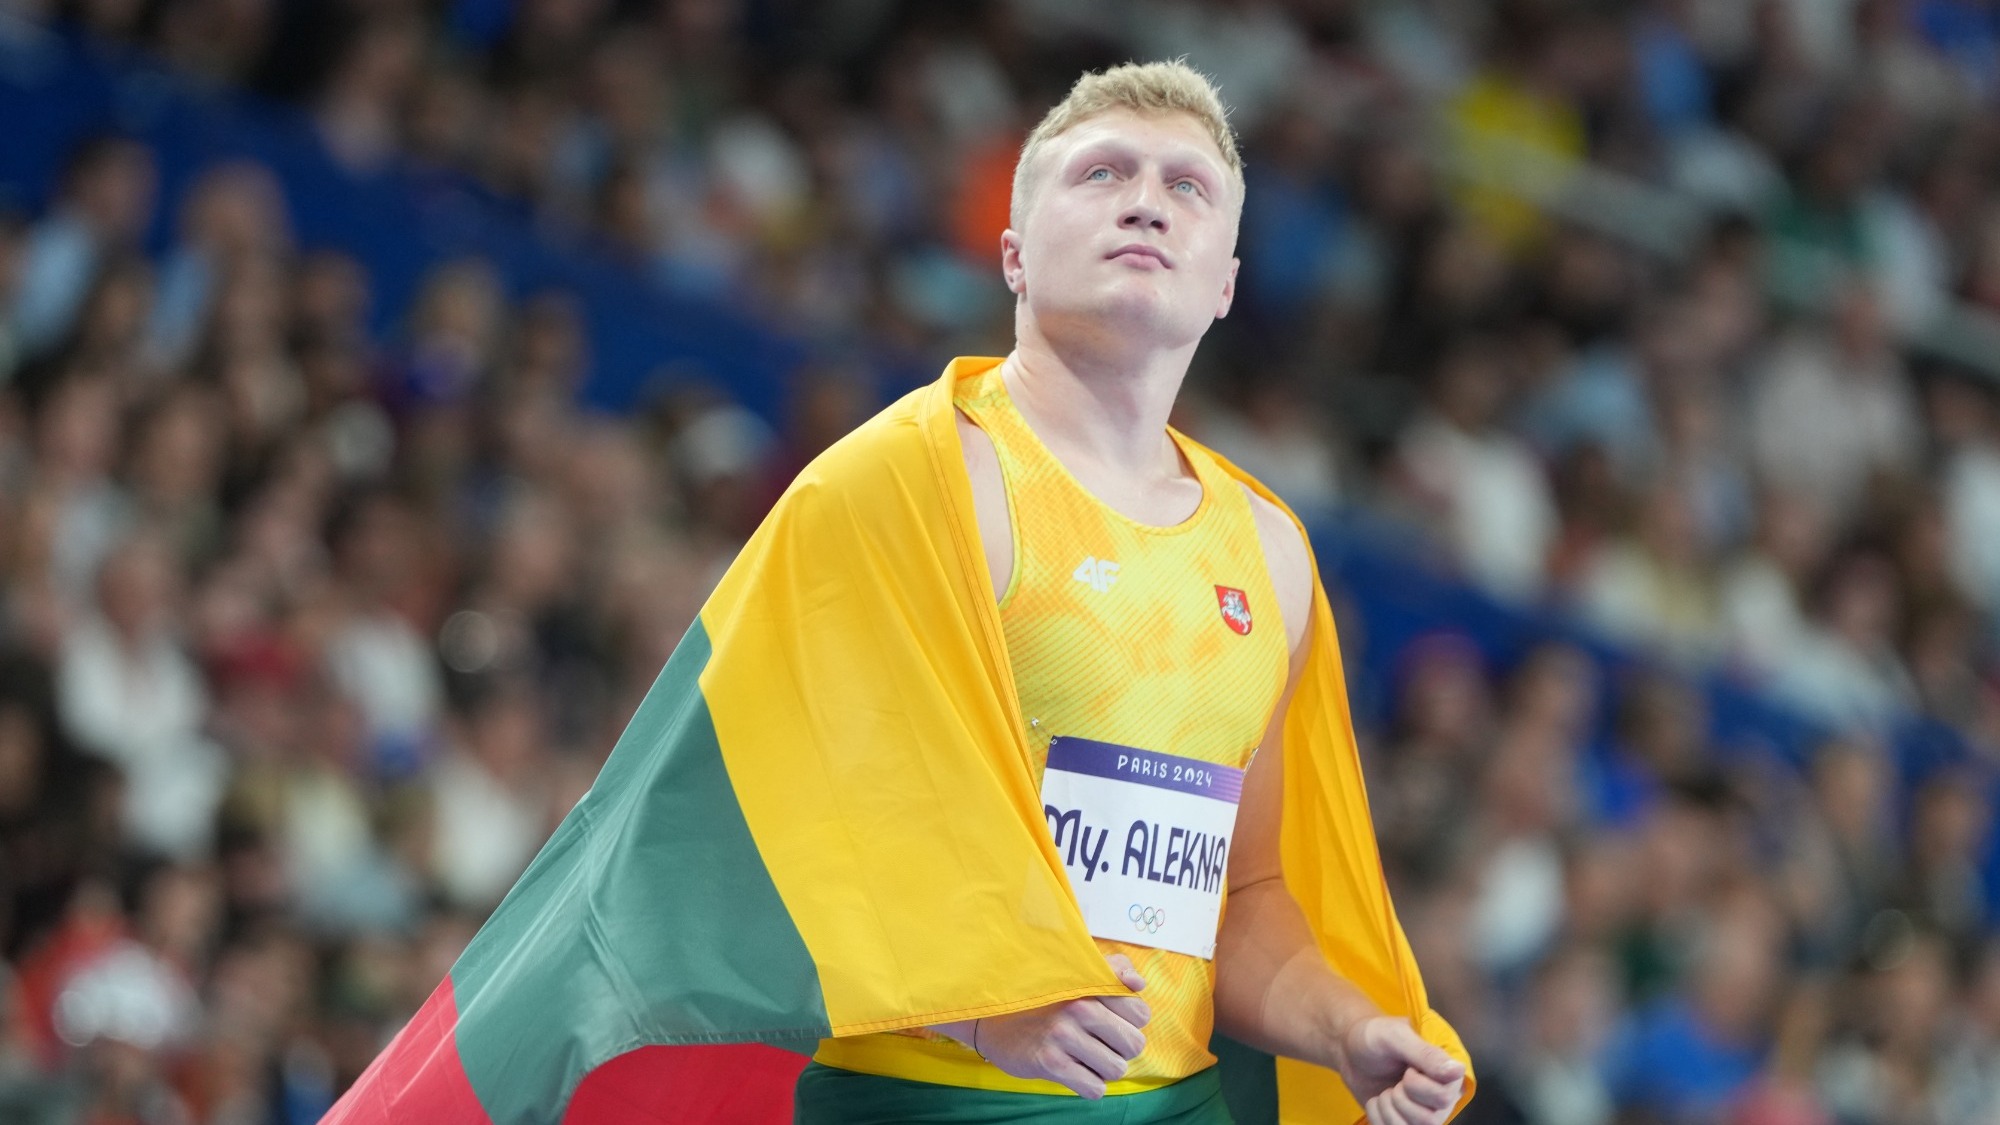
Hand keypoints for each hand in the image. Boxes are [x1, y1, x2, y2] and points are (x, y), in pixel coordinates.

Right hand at [964, 954, 1150, 1098]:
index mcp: (1091, 984)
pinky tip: (1073, 1071)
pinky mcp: (1050, 1062)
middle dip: (1120, 1050)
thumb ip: (1114, 971)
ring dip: (1103, 1069)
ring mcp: (1064, 1036)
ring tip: (1084, 1057)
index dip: (1130, 1023)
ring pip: (1116, 1069)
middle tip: (1099, 1043)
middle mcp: (1080, 1007)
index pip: (1141, 1013)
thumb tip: (1139, 984)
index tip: (1110, 1022)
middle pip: (1134, 1045)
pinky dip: (1088, 1085)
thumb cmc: (1044, 999)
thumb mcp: (1077, 973)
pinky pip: (1094, 1088)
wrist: (993, 1021)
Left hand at [1340, 1015, 1465, 1124]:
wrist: (1348, 1050)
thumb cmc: (1373, 1036)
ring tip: (1385, 1091)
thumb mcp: (1396, 1036)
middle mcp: (1441, 1093)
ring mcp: (1424, 1110)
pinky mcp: (1406, 1121)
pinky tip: (1377, 1101)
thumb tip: (1458, 1071)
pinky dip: (1379, 1118)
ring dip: (1389, 1110)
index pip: (1446, 1096)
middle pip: (1431, 1119)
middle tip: (1395, 1081)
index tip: (1407, 1069)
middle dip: (1401, 1099)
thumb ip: (1426, 1054)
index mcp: (1447, 1070)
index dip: (1419, 1086)